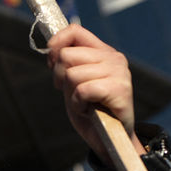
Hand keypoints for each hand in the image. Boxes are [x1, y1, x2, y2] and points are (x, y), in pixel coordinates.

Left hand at [45, 24, 141, 160]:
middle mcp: (114, 58)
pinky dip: (79, 104)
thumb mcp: (74, 82)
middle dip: (60, 76)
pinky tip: (88, 110)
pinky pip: (82, 90)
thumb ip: (67, 63)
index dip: (56, 44)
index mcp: (103, 52)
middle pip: (68, 55)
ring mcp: (119, 73)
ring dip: (71, 95)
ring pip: (72, 74)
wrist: (109, 140)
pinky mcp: (119, 89)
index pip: (75, 31)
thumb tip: (51, 48)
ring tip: (84, 104)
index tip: (51, 62)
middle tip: (72, 93)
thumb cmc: (91, 111)